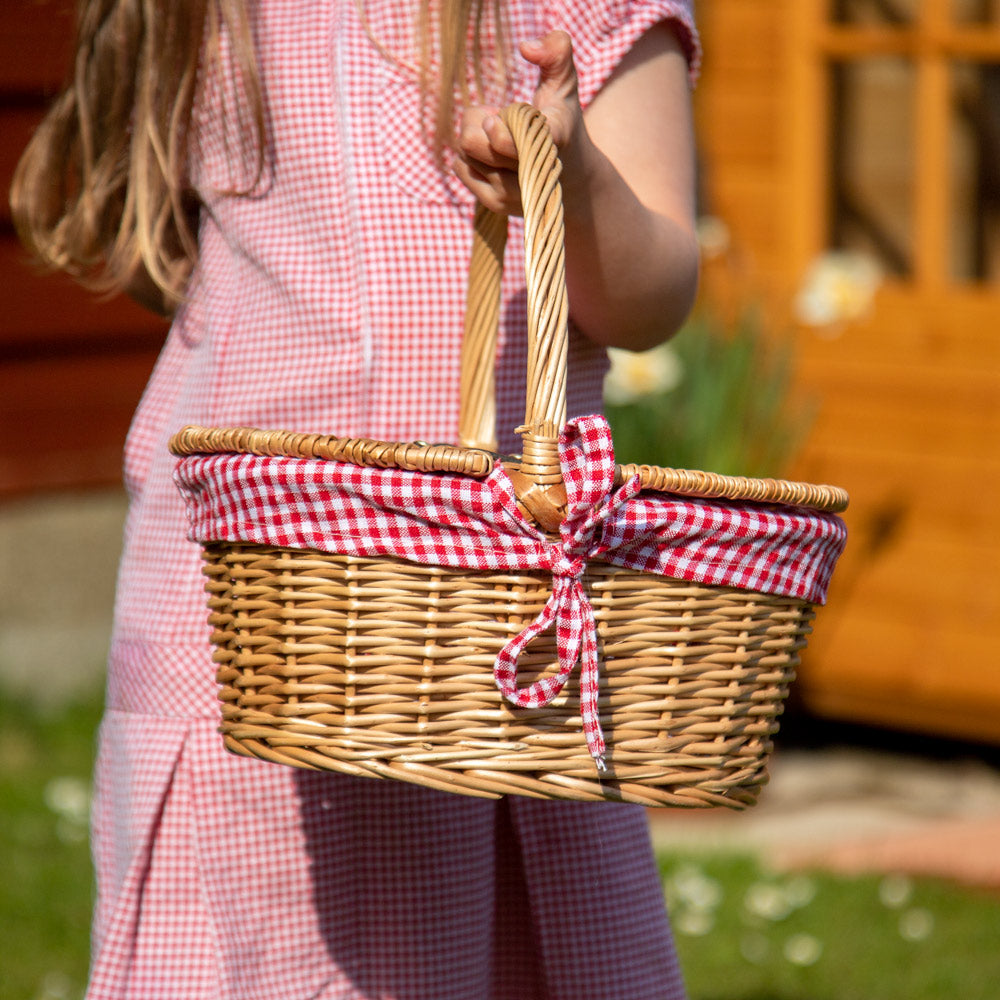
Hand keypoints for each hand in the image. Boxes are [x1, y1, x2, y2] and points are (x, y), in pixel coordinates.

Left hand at [454, 31, 585, 214]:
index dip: (493, 125)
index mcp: (550, 140)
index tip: (497, 114)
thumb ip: (557, 52)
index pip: (502, 140)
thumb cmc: (564, 124)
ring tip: (499, 137)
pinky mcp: (495, 204)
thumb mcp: (566, 85)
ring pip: (464, 153)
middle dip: (478, 120)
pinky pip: (460, 167)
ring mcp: (511, 194)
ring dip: (475, 138)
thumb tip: (526, 46)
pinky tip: (492, 154)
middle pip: (470, 140)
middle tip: (496, 116)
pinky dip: (470, 156)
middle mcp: (529, 172)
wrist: (574, 183)